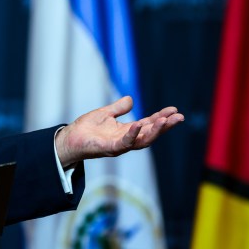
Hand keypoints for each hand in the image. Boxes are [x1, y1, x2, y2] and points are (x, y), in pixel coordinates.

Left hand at [54, 96, 183, 168]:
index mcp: (127, 131)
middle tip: (179, 117)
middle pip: (151, 133)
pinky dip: (132, 134)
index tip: (174, 110)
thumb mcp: (105, 114)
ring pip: (143, 140)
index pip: (149, 124)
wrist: (70, 138)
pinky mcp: (110, 149)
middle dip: (165, 125)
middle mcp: (127, 139)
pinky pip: (124, 143)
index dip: (161, 117)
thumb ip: (118, 108)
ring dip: (155, 131)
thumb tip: (131, 99)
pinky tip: (139, 124)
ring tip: (165, 120)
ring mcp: (120, 145)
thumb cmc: (86, 128)